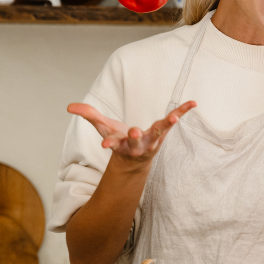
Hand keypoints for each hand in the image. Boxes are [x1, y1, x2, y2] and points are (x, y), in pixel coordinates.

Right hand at [67, 100, 196, 166]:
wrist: (136, 160)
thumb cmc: (119, 141)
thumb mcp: (103, 128)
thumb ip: (89, 115)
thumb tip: (69, 106)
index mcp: (121, 144)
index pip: (113, 144)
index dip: (109, 144)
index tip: (105, 146)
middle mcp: (137, 144)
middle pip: (137, 141)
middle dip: (135, 137)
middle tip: (135, 132)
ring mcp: (152, 140)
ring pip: (159, 133)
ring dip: (166, 126)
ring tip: (173, 119)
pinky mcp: (163, 132)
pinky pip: (173, 120)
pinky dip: (182, 111)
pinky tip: (193, 103)